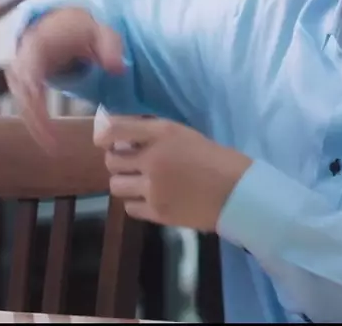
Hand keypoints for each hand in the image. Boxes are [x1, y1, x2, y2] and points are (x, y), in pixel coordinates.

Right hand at [6, 8, 124, 153]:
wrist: (62, 23)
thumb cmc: (81, 29)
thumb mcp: (100, 31)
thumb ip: (110, 47)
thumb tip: (118, 68)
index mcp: (37, 44)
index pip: (30, 74)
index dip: (35, 99)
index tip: (44, 120)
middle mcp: (21, 59)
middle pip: (23, 94)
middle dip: (35, 120)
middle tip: (52, 144)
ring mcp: (20, 71)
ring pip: (22, 103)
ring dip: (35, 126)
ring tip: (53, 147)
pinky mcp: (23, 83)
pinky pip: (26, 105)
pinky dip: (36, 122)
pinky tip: (49, 140)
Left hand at [96, 116, 252, 231]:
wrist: (237, 192)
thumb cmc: (215, 158)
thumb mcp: (184, 134)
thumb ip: (153, 134)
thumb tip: (122, 135)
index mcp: (163, 134)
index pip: (116, 128)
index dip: (103, 133)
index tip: (104, 139)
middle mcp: (153, 159)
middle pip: (111, 160)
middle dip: (116, 160)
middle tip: (129, 162)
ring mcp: (153, 189)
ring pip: (116, 186)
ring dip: (124, 182)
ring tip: (140, 182)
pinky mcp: (158, 212)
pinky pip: (129, 208)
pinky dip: (135, 202)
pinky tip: (150, 197)